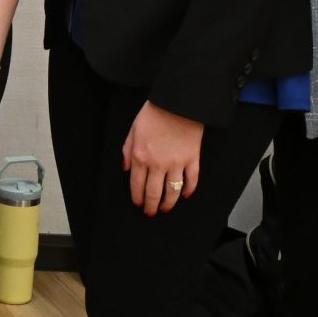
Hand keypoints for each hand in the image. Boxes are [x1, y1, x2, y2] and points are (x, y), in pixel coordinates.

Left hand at [122, 102, 204, 217]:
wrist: (177, 103)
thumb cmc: (153, 114)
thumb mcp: (133, 130)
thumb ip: (127, 151)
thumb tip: (125, 169)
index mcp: (140, 157)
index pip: (137, 185)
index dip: (137, 197)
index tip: (138, 204)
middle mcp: (158, 164)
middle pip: (154, 192)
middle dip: (151, 205)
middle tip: (150, 213)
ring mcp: (176, 163)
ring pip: (172, 190)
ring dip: (168, 203)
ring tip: (165, 209)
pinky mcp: (192, 159)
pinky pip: (191, 179)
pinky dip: (189, 189)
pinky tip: (185, 195)